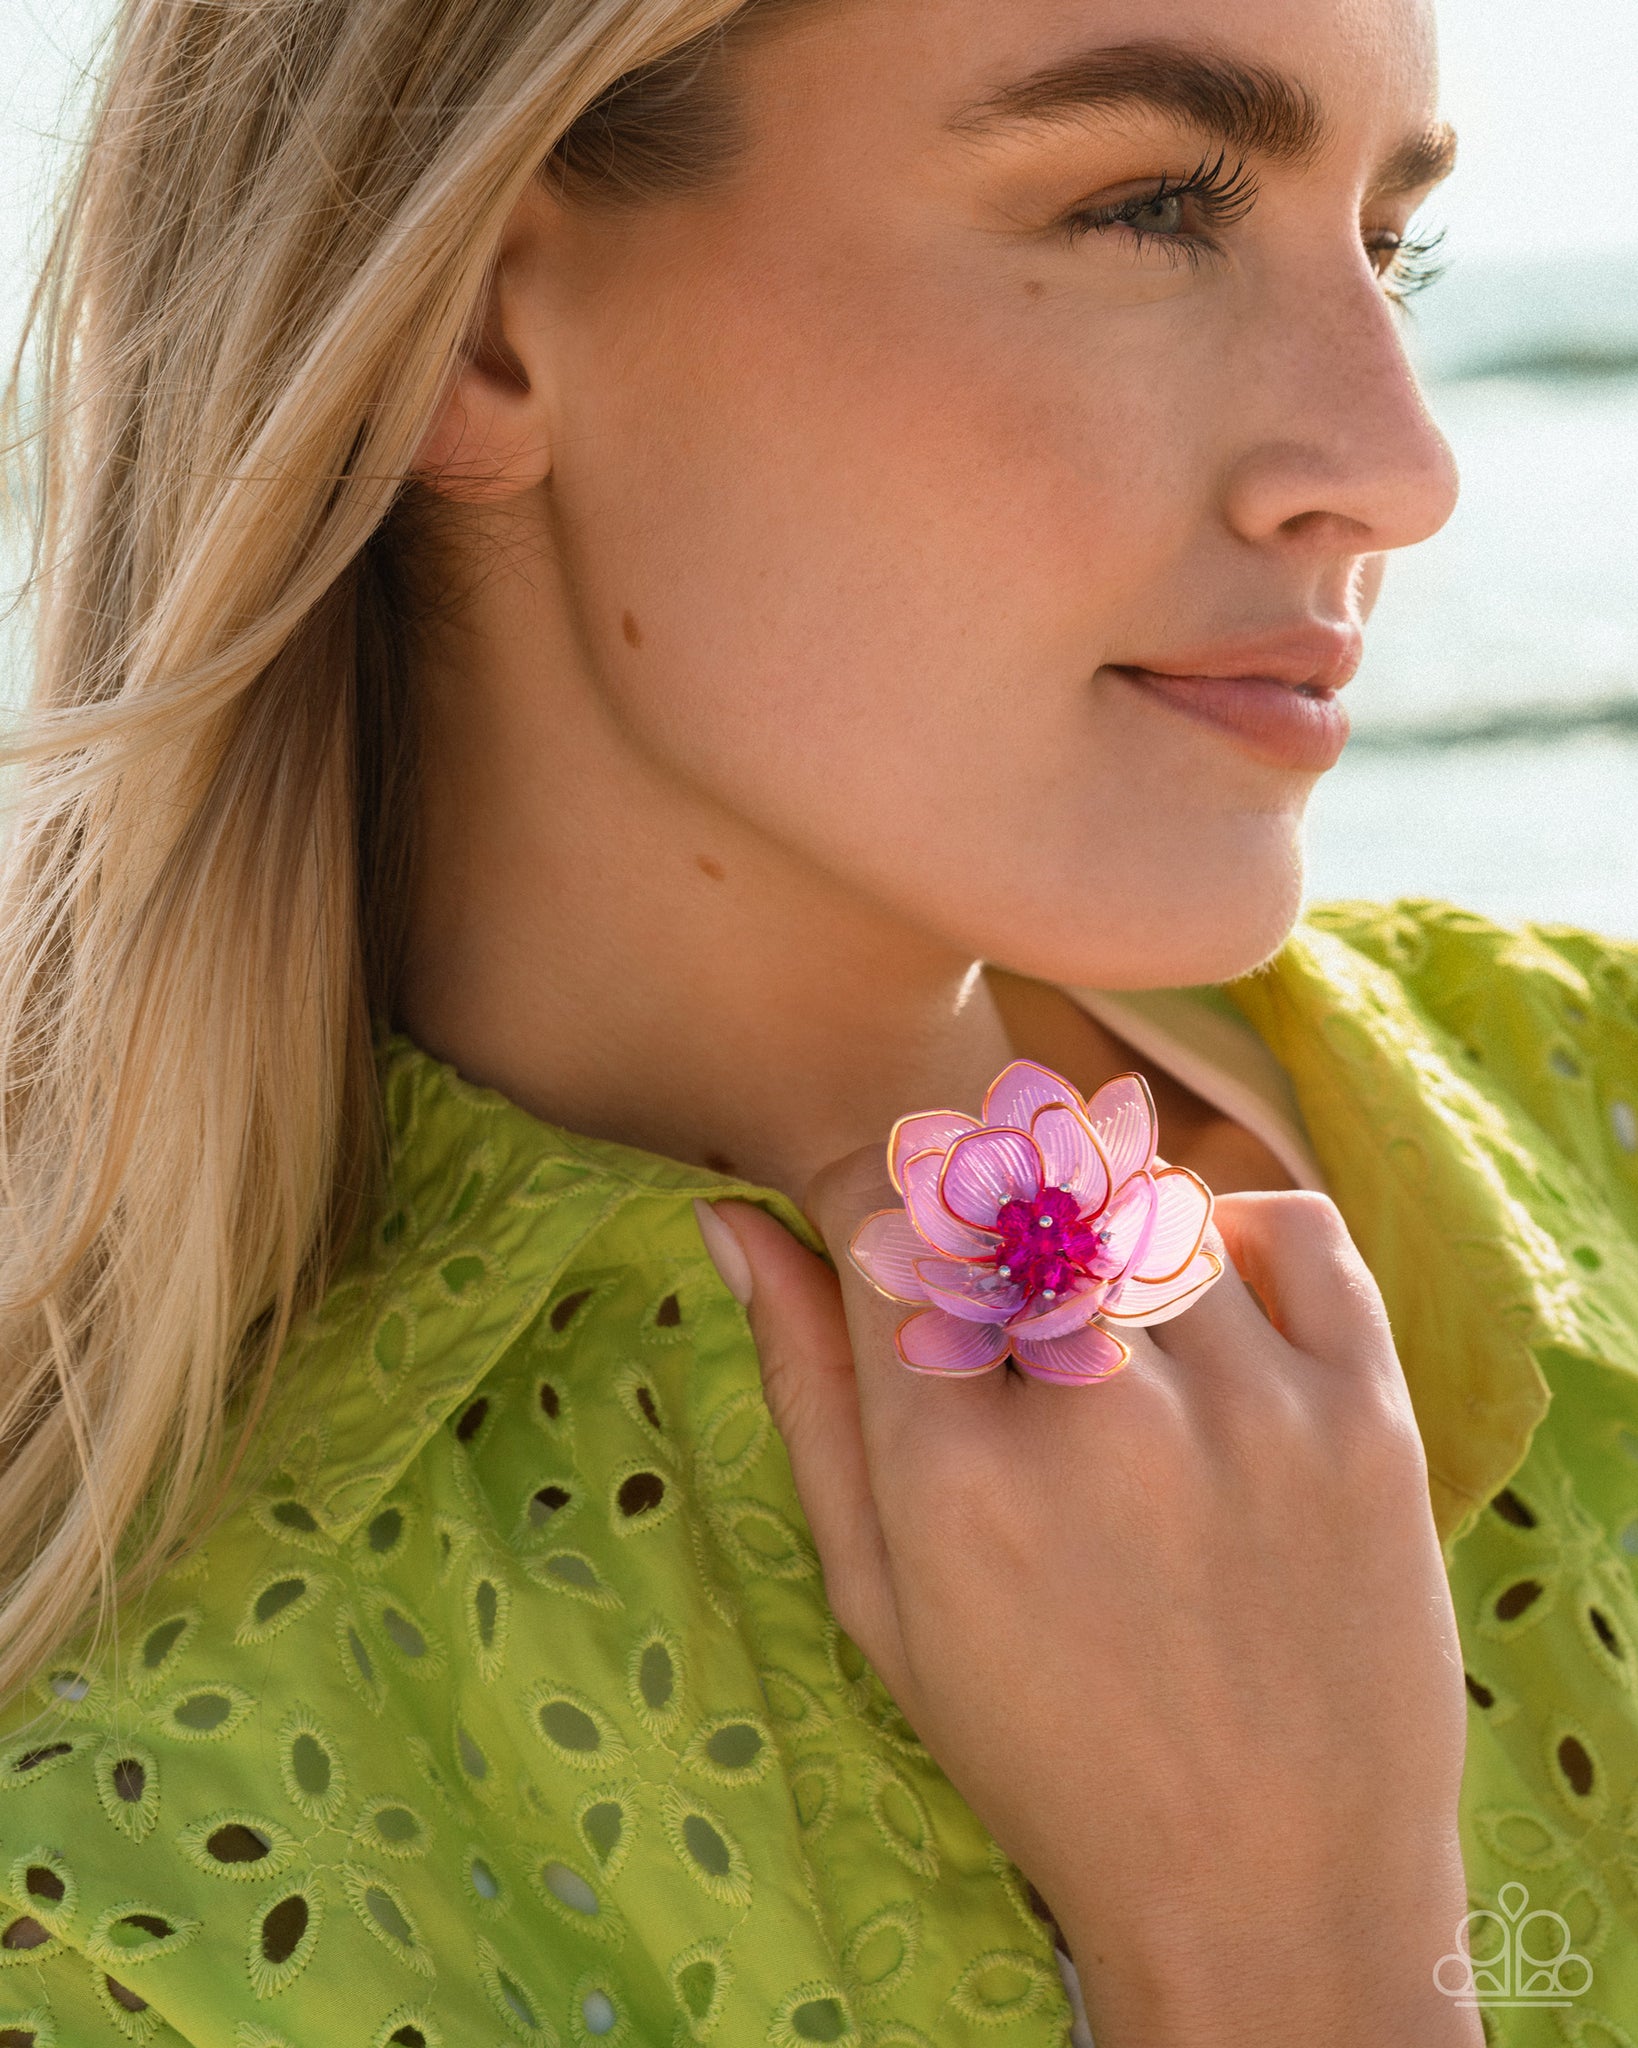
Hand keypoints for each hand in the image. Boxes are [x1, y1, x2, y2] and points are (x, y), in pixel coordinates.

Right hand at [696, 1160, 1481, 2047]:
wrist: (1271, 1893)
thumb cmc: (1045, 1753)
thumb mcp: (880, 1598)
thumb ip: (806, 1393)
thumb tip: (733, 1220)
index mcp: (951, 1470)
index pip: (889, 1211)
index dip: (883, 1205)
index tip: (906, 1248)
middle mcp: (1097, 1417)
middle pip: (1019, 1197)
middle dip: (996, 1232)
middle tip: (1014, 1318)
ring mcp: (1250, 1410)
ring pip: (1151, 1209)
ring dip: (1113, 1249)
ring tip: (1116, 1351)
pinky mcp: (1367, 1417)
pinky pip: (1296, 1229)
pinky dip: (1245, 1235)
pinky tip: (1215, 1316)